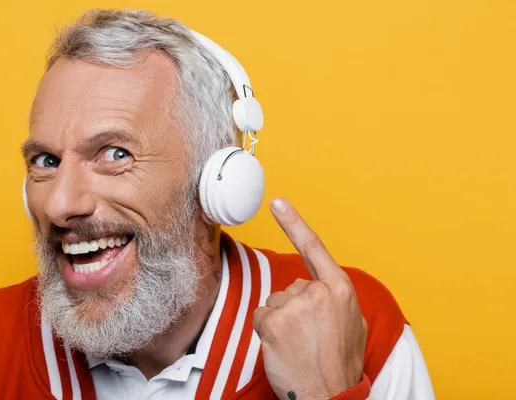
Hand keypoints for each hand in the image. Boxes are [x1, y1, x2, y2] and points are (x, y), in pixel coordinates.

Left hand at [253, 198, 367, 399]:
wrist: (330, 395)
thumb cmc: (340, 364)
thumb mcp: (354, 324)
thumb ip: (337, 299)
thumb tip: (324, 289)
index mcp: (340, 289)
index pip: (314, 248)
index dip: (294, 223)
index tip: (278, 203)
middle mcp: (317, 292)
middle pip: (290, 287)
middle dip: (294, 308)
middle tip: (308, 336)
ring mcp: (294, 306)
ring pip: (274, 302)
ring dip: (281, 321)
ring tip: (299, 344)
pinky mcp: (274, 322)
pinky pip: (261, 317)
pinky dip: (267, 331)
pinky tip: (283, 347)